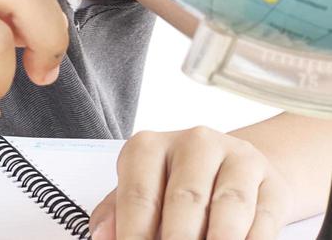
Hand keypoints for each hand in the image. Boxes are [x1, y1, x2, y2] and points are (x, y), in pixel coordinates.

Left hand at [89, 127, 290, 239]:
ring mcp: (237, 158)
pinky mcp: (272, 182)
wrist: (234, 170)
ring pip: (229, 206)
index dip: (135, 233)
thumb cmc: (175, 186)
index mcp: (149, 146)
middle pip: (185, 200)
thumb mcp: (142, 191)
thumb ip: (117, 214)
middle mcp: (194, 143)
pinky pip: (264, 218)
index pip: (139, 196)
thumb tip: (102, 235)